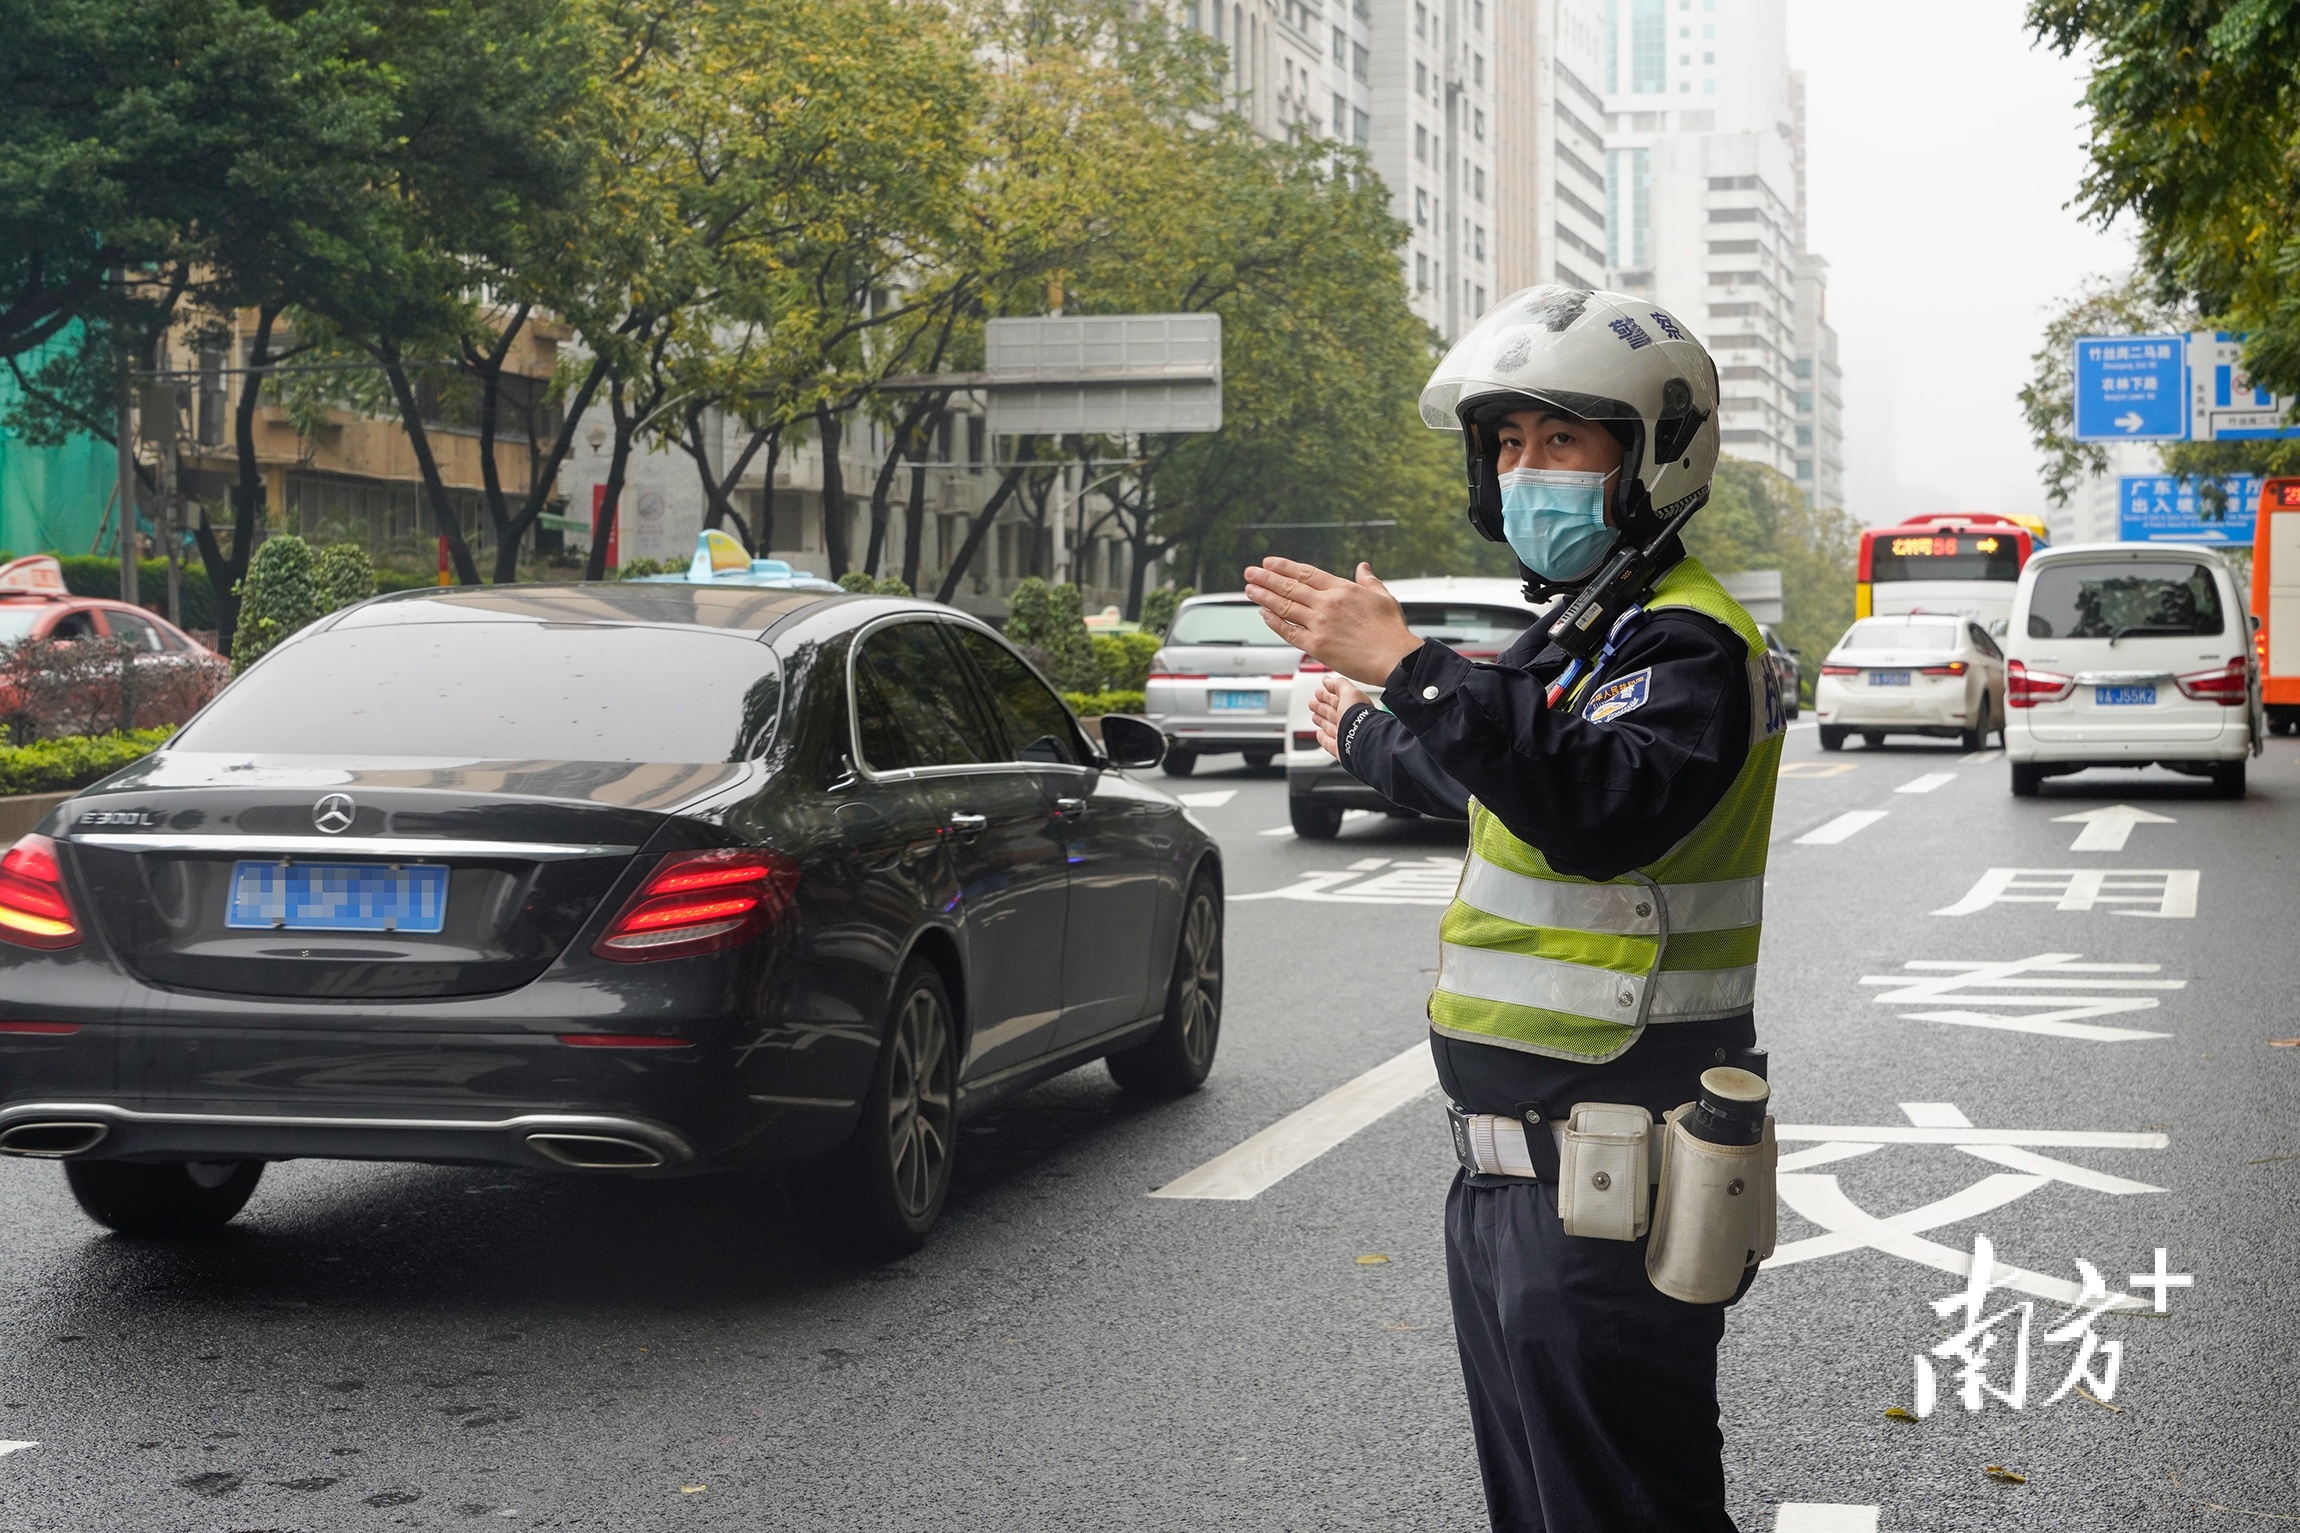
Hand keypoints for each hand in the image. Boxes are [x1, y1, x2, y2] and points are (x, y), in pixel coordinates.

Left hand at [1242, 557, 1420, 684]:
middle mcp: (1327, 604)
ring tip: (1250, 590)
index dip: (1284, 567)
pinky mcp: (1316, 646)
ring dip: (1264, 597)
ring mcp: (1319, 624)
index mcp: (1342, 589)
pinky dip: (1274, 622)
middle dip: (1266, 578)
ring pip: (1284, 606)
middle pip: (1289, 587)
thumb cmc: (1391, 631)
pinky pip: (1288, 631)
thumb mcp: (1383, 597)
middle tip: (1250, 572)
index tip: (1269, 563)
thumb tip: (1363, 567)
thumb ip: (1368, 581)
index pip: (1305, 573)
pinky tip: (1263, 614)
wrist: (1394, 658)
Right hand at [1307, 674, 1369, 756]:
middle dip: (1322, 707)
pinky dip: (1324, 738)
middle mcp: (1351, 722)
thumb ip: (1338, 685)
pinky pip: (1330, 743)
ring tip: (1314, 716)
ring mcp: (1345, 736)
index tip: (1318, 692)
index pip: (1338, 699)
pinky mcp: (1340, 749)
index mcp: (1354, 707)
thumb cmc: (1358, 717)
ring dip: (1322, 721)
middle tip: (1312, 703)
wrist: (1361, 740)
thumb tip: (1327, 680)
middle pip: (1333, 713)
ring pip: (1331, 727)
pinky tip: (1320, 734)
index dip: (1327, 694)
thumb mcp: (1349, 693)